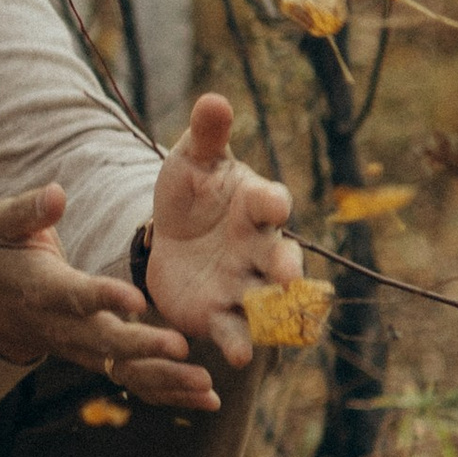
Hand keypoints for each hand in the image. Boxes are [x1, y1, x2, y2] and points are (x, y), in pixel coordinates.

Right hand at [0, 183, 216, 414]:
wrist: (0, 306)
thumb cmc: (9, 255)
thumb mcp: (4, 225)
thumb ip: (28, 210)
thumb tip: (57, 193)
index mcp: (44, 290)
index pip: (77, 296)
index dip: (105, 298)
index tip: (137, 299)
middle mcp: (66, 327)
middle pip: (106, 342)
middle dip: (143, 347)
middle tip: (181, 347)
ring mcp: (85, 350)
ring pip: (126, 372)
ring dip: (166, 380)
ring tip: (205, 385)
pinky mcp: (102, 361)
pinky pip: (136, 383)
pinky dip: (172, 395)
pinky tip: (209, 401)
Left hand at [145, 90, 300, 366]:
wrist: (171, 232)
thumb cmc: (192, 190)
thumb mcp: (191, 161)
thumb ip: (205, 136)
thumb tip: (212, 99)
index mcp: (254, 205)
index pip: (271, 203)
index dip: (272, 203)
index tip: (270, 203)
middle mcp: (260, 247)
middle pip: (282, 258)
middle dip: (286, 268)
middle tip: (287, 278)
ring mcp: (244, 282)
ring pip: (267, 302)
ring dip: (272, 314)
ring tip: (275, 328)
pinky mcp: (221, 313)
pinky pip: (235, 331)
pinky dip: (239, 343)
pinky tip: (239, 357)